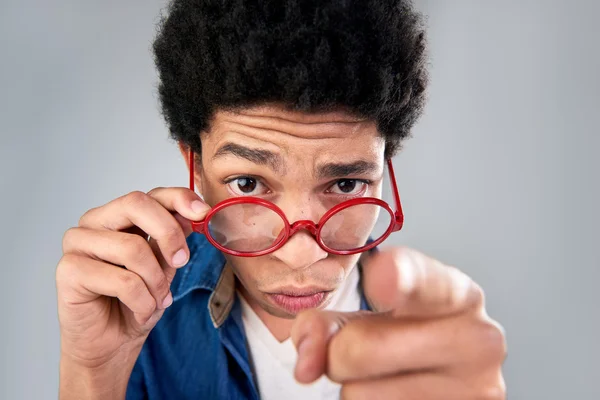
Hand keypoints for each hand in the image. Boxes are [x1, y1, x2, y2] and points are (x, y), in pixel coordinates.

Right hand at [56, 188, 208, 396]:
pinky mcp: (68, 270)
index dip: (179, 198)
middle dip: (168, 233)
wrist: (111, 344)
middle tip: (181, 261)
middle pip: (136, 205)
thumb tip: (192, 214)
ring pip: (132, 248)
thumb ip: (172, 238)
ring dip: (156, 281)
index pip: (151, 194)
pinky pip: (122, 280)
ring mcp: (77, 243)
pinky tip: (141, 311)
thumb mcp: (164, 266)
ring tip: (158, 299)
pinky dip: (142, 301)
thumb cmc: (136, 301)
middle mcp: (95, 222)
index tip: (203, 213)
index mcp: (119, 216)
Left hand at [291, 247, 505, 399]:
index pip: (423, 282)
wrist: (449, 374)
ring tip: (389, 375)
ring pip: (359, 393)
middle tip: (361, 351)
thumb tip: (306, 366)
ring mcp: (475, 388)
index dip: (397, 278)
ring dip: (355, 387)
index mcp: (457, 293)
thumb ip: (329, 324)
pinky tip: (396, 393)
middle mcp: (478, 340)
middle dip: (340, 353)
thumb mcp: (369, 314)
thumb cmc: (406, 335)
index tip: (380, 276)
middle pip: (362, 348)